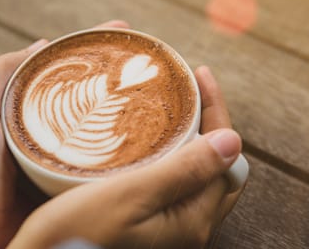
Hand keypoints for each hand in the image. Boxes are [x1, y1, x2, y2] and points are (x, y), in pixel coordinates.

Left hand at [0, 20, 129, 248]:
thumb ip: (3, 72)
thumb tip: (42, 44)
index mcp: (29, 110)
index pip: (70, 71)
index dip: (97, 48)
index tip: (124, 30)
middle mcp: (52, 131)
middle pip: (92, 98)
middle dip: (121, 79)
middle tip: (150, 62)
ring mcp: (66, 160)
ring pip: (103, 131)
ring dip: (129, 115)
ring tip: (159, 94)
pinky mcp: (75, 189)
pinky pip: (105, 166)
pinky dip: (127, 153)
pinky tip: (150, 141)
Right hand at [7, 67, 244, 248]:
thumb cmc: (76, 240)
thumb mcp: (131, 196)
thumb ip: (185, 170)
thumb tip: (232, 142)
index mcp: (193, 219)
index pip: (226, 157)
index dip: (217, 113)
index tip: (200, 76)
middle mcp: (188, 228)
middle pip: (217, 166)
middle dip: (209, 123)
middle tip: (190, 91)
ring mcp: (169, 229)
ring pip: (195, 173)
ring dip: (190, 139)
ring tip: (172, 107)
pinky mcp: (148, 228)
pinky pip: (173, 184)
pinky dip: (170, 156)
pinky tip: (149, 141)